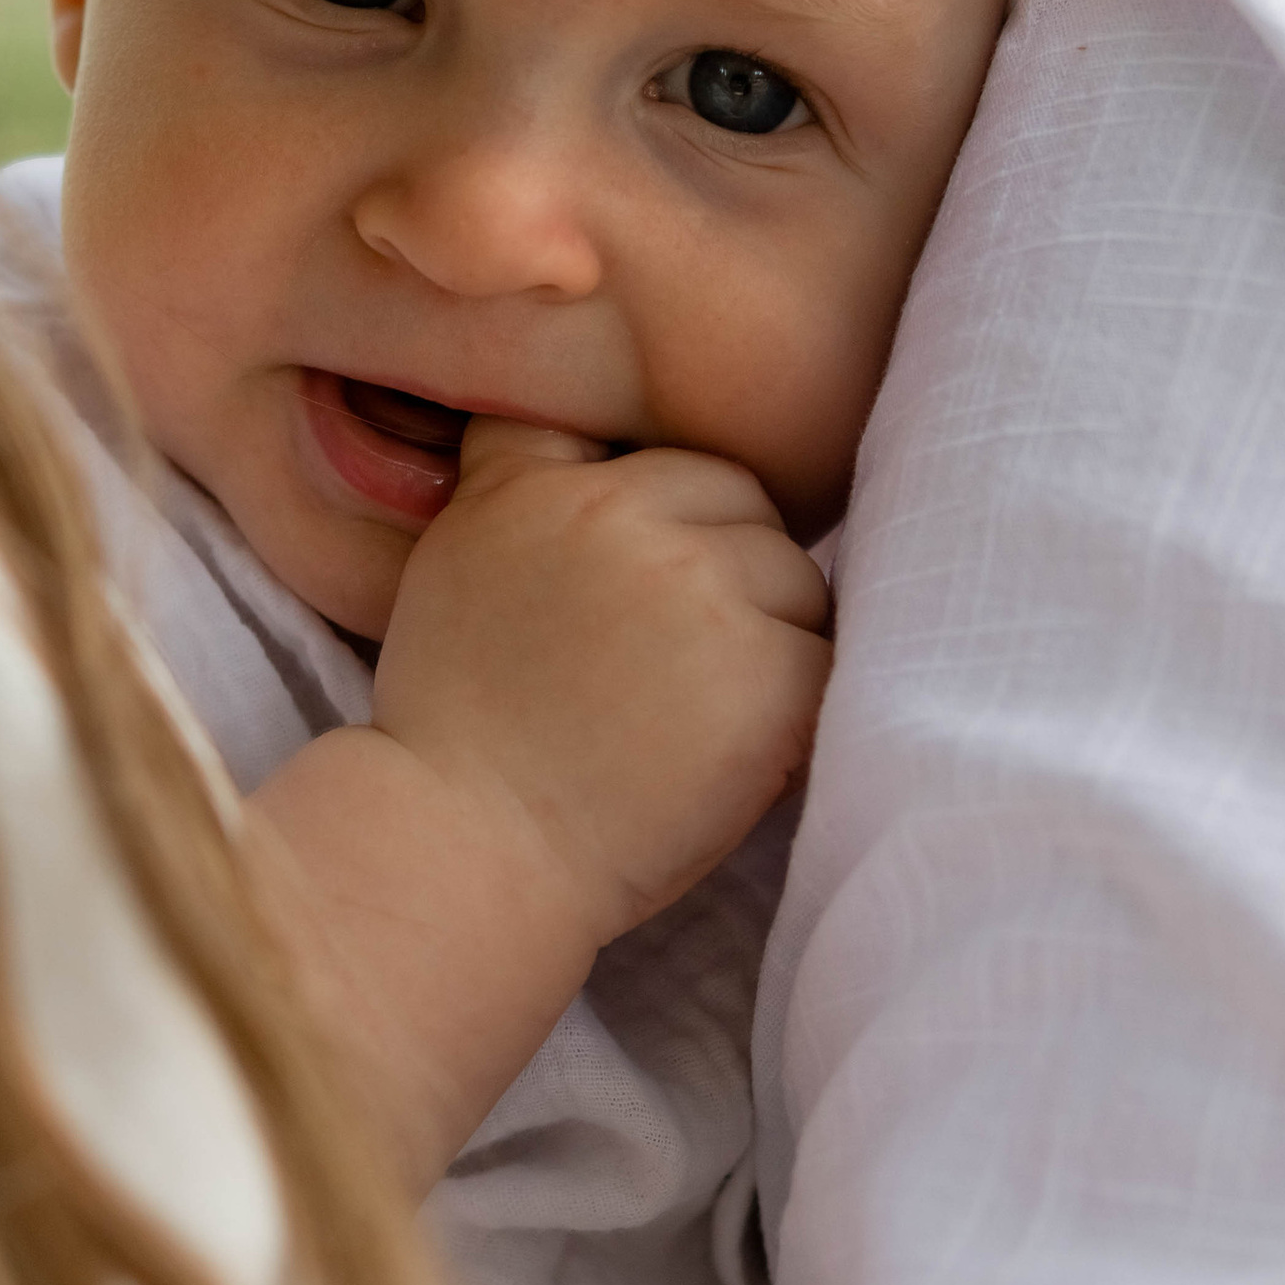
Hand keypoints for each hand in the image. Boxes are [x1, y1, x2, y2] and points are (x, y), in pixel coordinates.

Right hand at [370, 416, 830, 960]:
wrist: (468, 849)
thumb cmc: (460, 728)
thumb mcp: (461, 559)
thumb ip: (521, 478)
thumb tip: (600, 435)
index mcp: (541, 483)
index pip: (664, 454)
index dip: (670, 523)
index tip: (645, 594)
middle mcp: (621, 515)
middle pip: (744, 503)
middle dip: (731, 574)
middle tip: (678, 670)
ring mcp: (700, 588)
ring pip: (795, 578)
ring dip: (772, 638)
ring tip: (702, 716)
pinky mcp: (766, 671)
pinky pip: (824, 659)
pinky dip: (797, 708)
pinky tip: (735, 754)